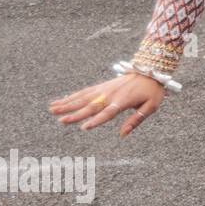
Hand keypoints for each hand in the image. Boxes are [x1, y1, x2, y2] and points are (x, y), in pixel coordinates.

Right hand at [50, 73, 164, 137]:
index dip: (96, 121)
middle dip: (75, 114)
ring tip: (52, 109)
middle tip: (60, 120)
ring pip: (83, 97)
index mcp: (123, 101)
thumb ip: (136, 120)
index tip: (84, 128)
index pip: (107, 113)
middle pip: (90, 106)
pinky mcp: (102, 86)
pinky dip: (72, 96)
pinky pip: (84, 92)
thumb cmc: (152, 91)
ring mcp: (104, 89)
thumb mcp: (151, 106)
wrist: (151, 70)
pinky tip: (61, 101)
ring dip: (67, 103)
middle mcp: (111, 95)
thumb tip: (122, 134)